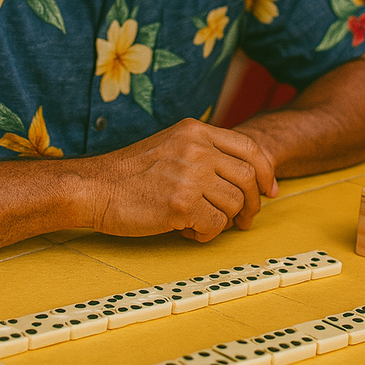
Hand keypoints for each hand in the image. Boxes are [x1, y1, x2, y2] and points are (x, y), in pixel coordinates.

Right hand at [85, 119, 277, 242]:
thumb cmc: (130, 174)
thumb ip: (203, 153)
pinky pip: (215, 225)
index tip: (269, 191)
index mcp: (195, 131)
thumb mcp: (170, 146)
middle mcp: (197, 148)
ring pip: (233, 204)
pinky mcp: (181, 203)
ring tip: (196, 222)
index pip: (250, 147)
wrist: (95, 188)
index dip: (265, 171)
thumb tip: (242, 178)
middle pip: (248, 178)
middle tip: (245, 221)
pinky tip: (185, 230)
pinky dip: (205, 233)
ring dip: (221, 221)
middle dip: (253, 204)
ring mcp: (190, 174)